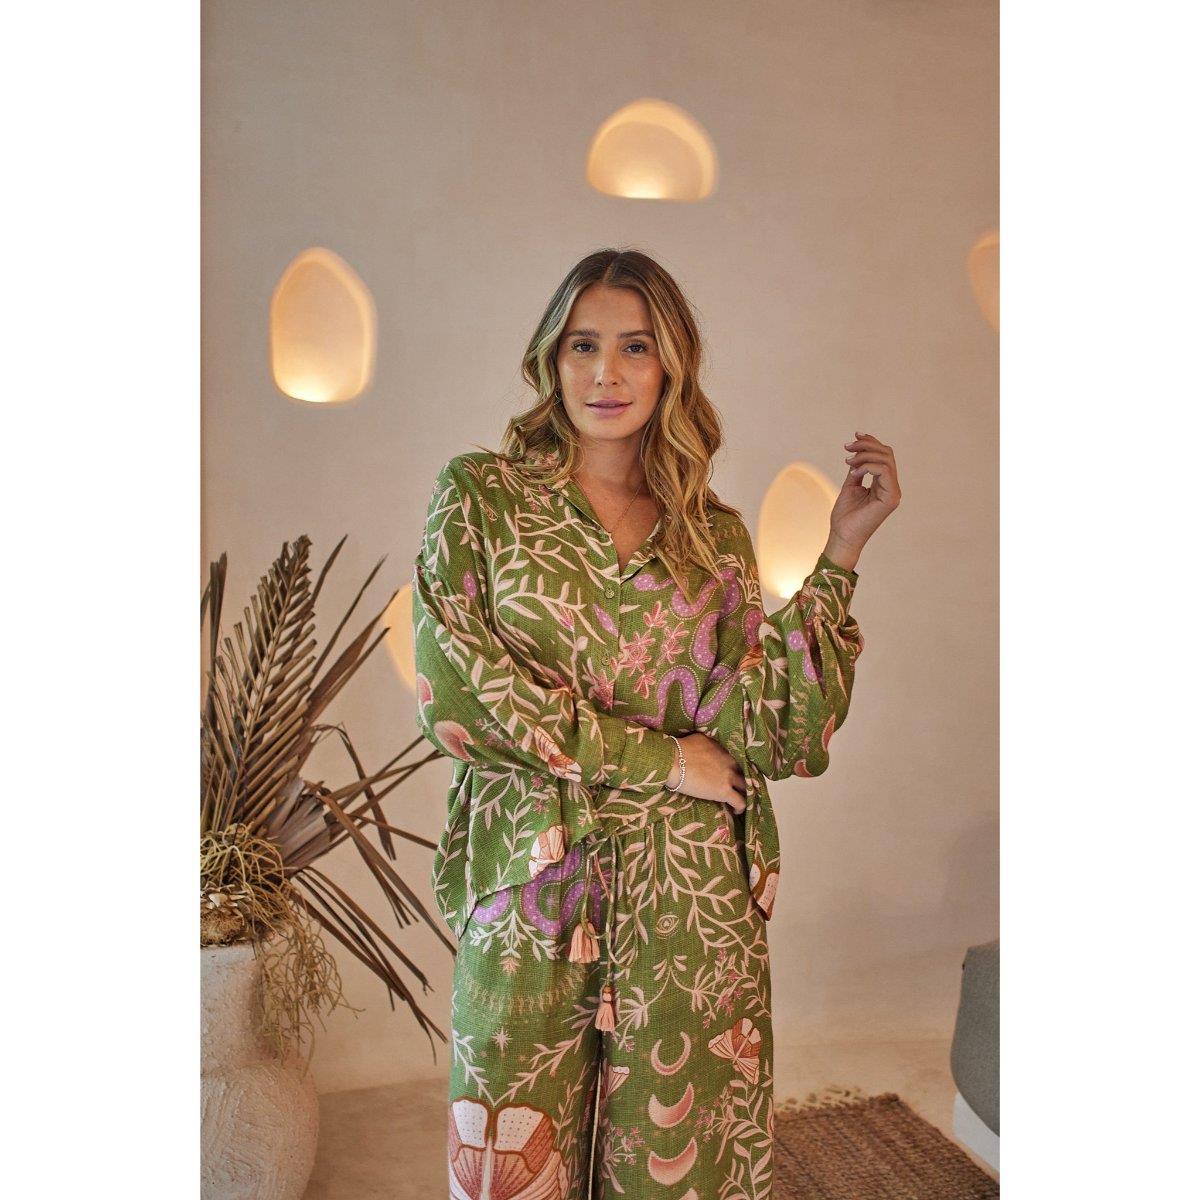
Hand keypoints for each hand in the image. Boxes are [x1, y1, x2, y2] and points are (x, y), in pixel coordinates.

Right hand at [667, 733, 746, 814]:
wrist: (674, 762)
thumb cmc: (680, 749)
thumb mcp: (699, 739)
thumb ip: (709, 743)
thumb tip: (709, 747)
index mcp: (723, 751)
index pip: (734, 762)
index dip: (732, 769)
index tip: (727, 774)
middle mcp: (730, 763)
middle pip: (742, 774)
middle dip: (740, 781)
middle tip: (735, 788)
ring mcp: (728, 777)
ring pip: (744, 787)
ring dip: (742, 793)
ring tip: (738, 800)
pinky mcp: (724, 792)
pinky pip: (740, 802)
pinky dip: (740, 807)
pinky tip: (737, 811)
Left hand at [828, 430, 901, 562]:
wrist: (842, 536)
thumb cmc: (845, 516)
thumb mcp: (850, 485)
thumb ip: (857, 469)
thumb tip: (858, 451)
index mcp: (883, 484)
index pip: (884, 455)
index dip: (871, 442)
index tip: (854, 436)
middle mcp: (891, 487)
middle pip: (887, 453)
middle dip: (866, 445)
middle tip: (847, 447)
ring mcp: (893, 492)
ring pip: (886, 460)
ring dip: (864, 455)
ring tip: (848, 462)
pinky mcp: (891, 498)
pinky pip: (884, 471)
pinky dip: (867, 466)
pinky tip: (853, 474)